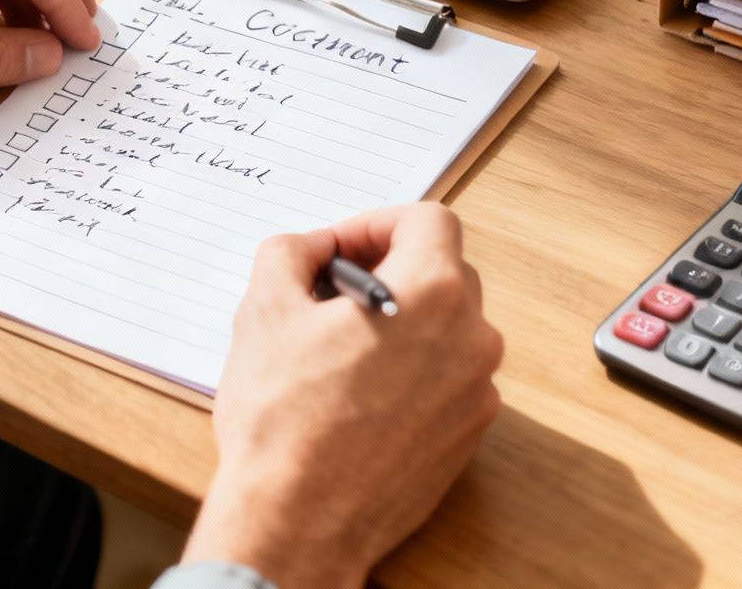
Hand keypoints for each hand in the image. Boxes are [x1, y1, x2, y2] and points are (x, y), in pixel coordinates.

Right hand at [182, 204, 503, 588]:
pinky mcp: (467, 438)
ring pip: (447, 329)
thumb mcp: (265, 309)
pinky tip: (358, 394)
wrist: (299, 521)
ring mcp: (477, 393)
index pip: (428, 220)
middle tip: (332, 291)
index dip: (376, 222)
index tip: (340, 247)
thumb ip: (290, 253)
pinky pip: (447, 380)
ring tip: (339, 347)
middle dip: (388, 267)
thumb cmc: (284, 420)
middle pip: (443, 271)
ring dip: (401, 321)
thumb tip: (310, 248)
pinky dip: (411, 371)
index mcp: (433, 293)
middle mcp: (472, 339)